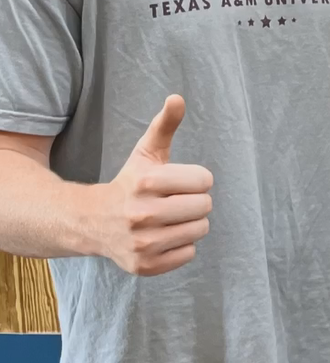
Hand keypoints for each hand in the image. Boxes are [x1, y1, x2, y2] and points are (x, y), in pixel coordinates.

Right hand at [97, 95, 214, 275]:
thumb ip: (165, 125)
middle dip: (193, 201)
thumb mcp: (146, 153)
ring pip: (200, 230)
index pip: (205, 180)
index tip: (176, 182)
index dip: (195, 179)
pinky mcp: (144, 266)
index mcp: (146, 182)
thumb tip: (177, 97)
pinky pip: (189, 253)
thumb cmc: (130, 183)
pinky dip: (180, 246)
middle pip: (205, 206)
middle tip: (172, 202)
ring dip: (189, 224)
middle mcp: (142, 214)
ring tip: (167, 219)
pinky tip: (160, 237)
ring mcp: (142, 243)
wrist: (91, 222)